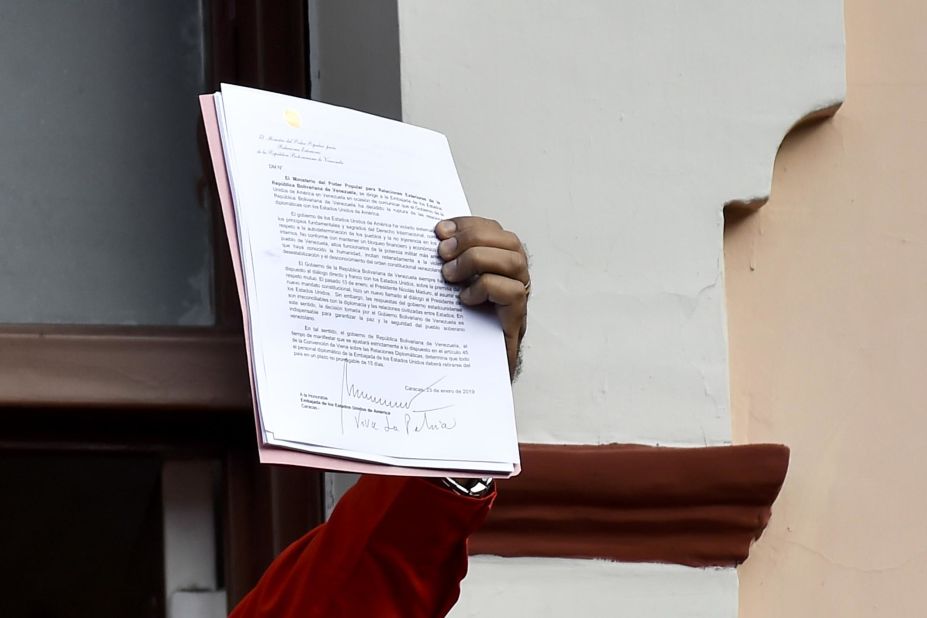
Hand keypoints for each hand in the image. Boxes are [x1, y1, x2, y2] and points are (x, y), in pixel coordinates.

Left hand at [435, 216, 528, 379]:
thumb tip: (418, 242)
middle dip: (472, 239)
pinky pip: (513, 292)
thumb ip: (441, 268)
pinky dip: (486, 288)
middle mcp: (513, 279)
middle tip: (441, 254)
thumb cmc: (453, 330)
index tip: (439, 231)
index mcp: (497, 266)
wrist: (466, 374)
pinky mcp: (515, 320)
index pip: (493, 230)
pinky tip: (463, 300)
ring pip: (515, 260)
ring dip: (478, 260)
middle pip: (509, 241)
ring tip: (450, 275)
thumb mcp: (444, 293)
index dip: (468, 224)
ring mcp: (517, 300)